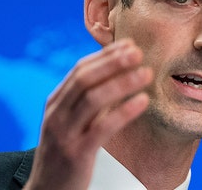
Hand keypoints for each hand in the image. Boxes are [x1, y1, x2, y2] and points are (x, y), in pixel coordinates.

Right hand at [24, 39, 151, 189]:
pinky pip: (102, 128)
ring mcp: (64, 135)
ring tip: (146, 74)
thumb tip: (116, 76)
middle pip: (85, 79)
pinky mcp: (76, 154)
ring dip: (122, 83)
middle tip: (139, 52)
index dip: (105, 56)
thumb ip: (86, 102)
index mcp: (55, 104)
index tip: (129, 44)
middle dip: (113, 63)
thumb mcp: (71, 124)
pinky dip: (124, 112)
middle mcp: (56, 115)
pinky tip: (143, 102)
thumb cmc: (65, 156)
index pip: (80, 70)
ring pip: (93, 99)